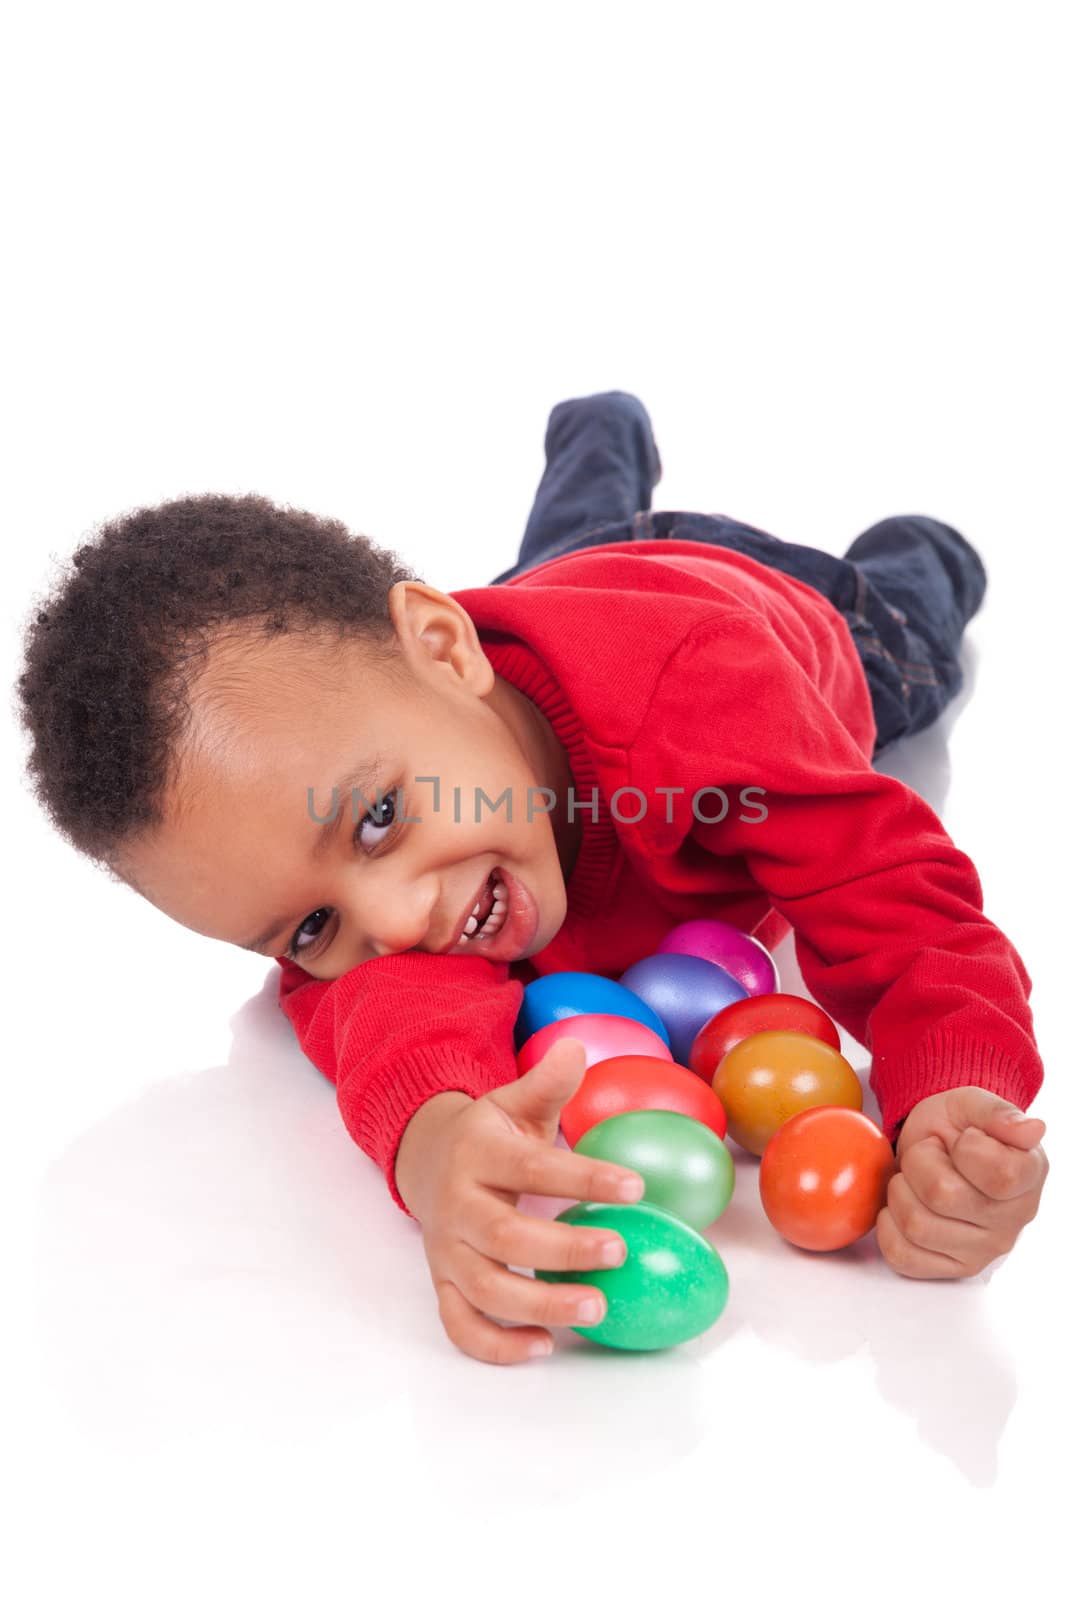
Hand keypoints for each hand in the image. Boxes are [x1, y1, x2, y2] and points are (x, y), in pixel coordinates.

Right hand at [406, 1037, 644, 1364]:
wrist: (424, 1159)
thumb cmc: (488, 1134)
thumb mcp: (511, 1102)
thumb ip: (547, 1082)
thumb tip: (576, 1046)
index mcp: (478, 1152)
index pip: (530, 1166)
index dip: (583, 1177)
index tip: (637, 1187)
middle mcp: (456, 1204)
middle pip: (503, 1235)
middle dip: (563, 1248)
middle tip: (620, 1251)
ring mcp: (446, 1249)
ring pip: (483, 1288)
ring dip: (540, 1303)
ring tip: (598, 1309)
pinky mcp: (443, 1282)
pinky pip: (460, 1324)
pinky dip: (496, 1345)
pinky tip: (545, 1346)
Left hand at [875, 1086, 1047, 1278]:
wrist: (935, 1148)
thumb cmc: (957, 1127)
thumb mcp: (971, 1104)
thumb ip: (998, 1113)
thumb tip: (1033, 1130)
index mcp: (1029, 1176)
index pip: (999, 1175)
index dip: (966, 1149)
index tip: (963, 1140)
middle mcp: (1013, 1220)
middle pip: (943, 1196)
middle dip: (918, 1163)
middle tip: (928, 1155)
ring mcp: (984, 1250)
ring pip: (916, 1225)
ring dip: (900, 1192)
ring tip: (914, 1179)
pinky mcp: (952, 1268)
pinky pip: (902, 1256)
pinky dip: (888, 1226)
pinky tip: (903, 1206)